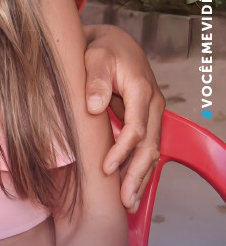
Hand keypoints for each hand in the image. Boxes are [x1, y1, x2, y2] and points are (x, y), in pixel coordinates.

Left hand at [82, 25, 163, 212]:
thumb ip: (94, 81)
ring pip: (152, 151)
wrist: (112, 42)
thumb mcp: (94, 58)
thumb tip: (93, 107)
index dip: (122, 151)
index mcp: (141, 91)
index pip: (137, 129)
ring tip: (129, 203)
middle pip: (150, 147)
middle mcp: (152, 105)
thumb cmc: (100, 49)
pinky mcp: (145, 118)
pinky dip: (140, 168)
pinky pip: (146, 147)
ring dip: (141, 177)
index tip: (106, 169)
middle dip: (137, 175)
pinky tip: (132, 187)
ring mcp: (151, 113)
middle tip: (124, 201)